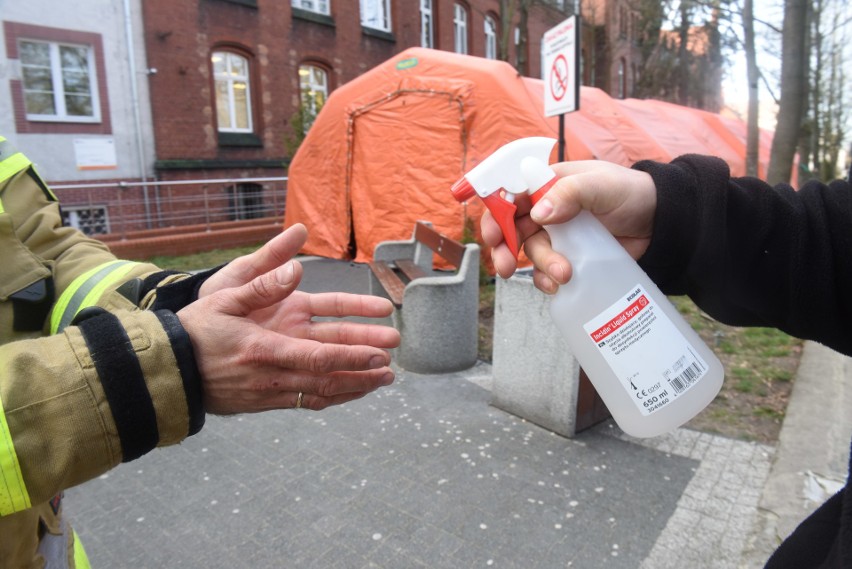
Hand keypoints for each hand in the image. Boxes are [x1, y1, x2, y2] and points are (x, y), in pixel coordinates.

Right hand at [178, 233, 399, 413]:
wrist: (169, 370)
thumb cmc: (196, 329)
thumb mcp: (224, 297)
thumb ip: (262, 283)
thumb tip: (296, 267)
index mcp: (263, 348)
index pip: (318, 356)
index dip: (351, 357)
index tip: (379, 353)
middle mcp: (270, 376)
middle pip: (326, 380)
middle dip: (362, 375)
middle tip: (390, 371)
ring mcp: (267, 394)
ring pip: (319, 396)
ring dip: (353, 389)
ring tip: (381, 382)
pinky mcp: (263, 403)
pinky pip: (305, 403)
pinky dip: (332, 398)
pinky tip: (350, 393)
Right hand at [482, 160, 656, 293]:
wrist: (661, 222)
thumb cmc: (631, 193)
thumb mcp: (601, 186)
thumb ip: (569, 193)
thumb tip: (539, 213)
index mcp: (548, 184)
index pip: (510, 196)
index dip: (496, 215)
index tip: (494, 236)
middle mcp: (547, 209)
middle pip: (512, 229)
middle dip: (505, 249)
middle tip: (505, 267)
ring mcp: (557, 235)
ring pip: (531, 253)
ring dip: (539, 266)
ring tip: (563, 275)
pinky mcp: (570, 257)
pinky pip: (546, 270)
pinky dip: (547, 279)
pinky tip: (558, 285)